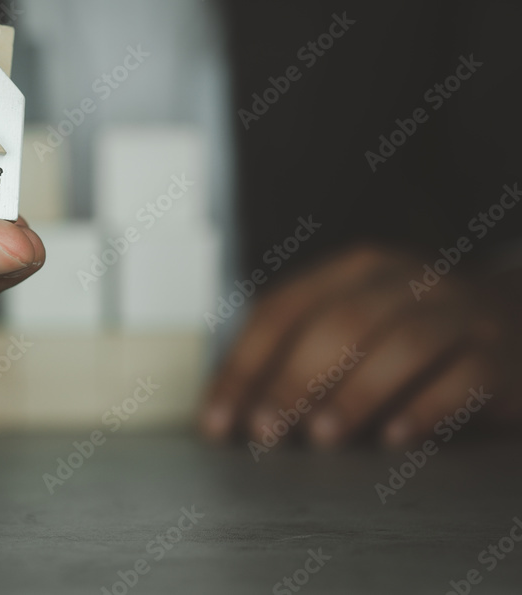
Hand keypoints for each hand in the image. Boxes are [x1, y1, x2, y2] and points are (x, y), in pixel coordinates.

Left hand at [199, 246, 521, 447]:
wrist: (517, 321)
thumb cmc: (414, 333)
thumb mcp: (355, 327)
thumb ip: (300, 356)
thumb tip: (234, 415)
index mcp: (353, 270)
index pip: (282, 309)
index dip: (244, 367)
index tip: (218, 421)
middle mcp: (404, 279)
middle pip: (338, 323)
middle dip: (293, 381)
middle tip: (265, 432)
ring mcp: (458, 311)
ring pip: (401, 344)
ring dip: (355, 394)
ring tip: (321, 437)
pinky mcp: (501, 354)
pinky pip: (462, 378)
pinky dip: (424, 408)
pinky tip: (395, 439)